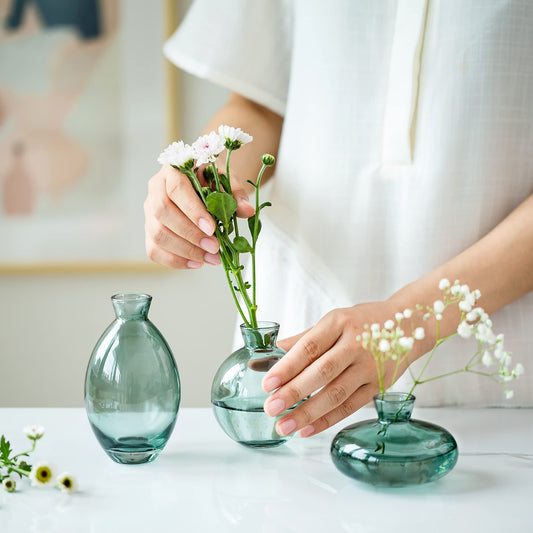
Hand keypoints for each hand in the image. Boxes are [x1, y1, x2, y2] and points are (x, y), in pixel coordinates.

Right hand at [144, 164, 253, 268]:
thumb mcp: (225, 178)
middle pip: (163, 214)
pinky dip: (175, 261)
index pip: (176, 189)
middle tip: (215, 248)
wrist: (200, 181)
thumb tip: (247, 210)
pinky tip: (197, 264)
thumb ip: (235, 193)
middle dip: (190, 235)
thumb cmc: (211, 178)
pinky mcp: (150, 231)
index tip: (211, 228)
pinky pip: (154, 250)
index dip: (192, 211)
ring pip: (157, 235)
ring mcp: (149, 212)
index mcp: (172, 170)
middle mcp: (155, 190)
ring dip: (185, 251)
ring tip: (211, 258)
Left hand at [261, 303, 413, 436]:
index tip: (267, 383)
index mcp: (339, 323)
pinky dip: (327, 420)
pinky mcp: (378, 385)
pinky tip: (307, 429)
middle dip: (294, 393)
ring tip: (284, 426)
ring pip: (336, 394)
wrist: (407, 324)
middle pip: (322, 372)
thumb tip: (268, 356)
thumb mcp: (332, 322)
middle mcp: (356, 344)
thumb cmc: (361, 322)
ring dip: (307, 413)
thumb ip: (302, 340)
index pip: (310, 347)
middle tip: (271, 408)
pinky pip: (350, 406)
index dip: (287, 366)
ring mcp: (369, 366)